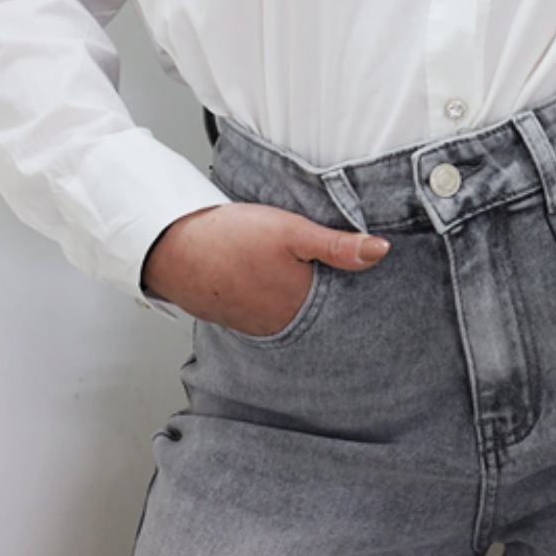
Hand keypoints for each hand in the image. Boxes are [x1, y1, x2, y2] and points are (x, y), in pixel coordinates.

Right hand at [141, 203, 389, 336]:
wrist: (174, 249)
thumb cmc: (230, 239)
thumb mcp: (291, 231)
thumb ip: (337, 245)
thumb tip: (381, 251)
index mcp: (302, 305)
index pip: (346, 306)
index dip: (359, 291)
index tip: (370, 284)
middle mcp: (282, 323)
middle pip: (320, 314)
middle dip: (332, 299)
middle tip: (334, 277)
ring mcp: (258, 324)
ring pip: (295, 314)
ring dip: (302, 300)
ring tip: (304, 277)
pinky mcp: (239, 317)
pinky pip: (270, 313)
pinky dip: (277, 300)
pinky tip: (273, 282)